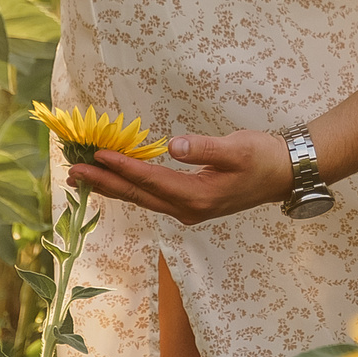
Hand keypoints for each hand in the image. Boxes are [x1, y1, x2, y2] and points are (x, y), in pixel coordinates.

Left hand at [70, 129, 292, 225]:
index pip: (150, 180)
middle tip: (73, 173)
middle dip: (104, 183)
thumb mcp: (237, 148)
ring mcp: (188, 210)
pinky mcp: (190, 204)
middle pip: (138, 196)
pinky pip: (152, 197)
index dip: (123, 167)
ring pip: (142, 199)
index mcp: (197, 197)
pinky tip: (116, 181)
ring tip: (84, 178)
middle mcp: (188, 209)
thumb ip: (204, 148)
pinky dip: (130, 187)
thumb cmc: (263, 157)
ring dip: (112, 187)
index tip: (98, 155)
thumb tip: (174, 145)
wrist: (284, 174)